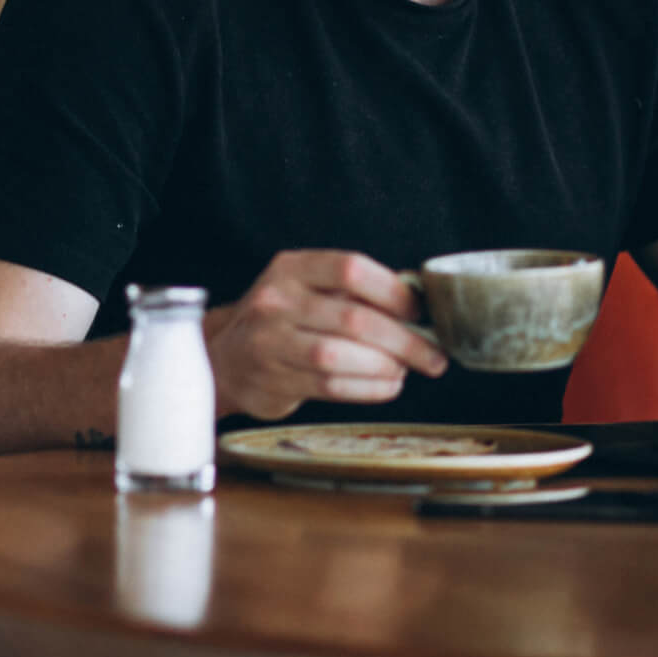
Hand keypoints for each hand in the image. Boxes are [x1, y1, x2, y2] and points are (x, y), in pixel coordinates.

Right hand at [205, 250, 449, 420]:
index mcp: (291, 268)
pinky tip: (387, 385)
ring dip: (386, 367)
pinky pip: (332, 386)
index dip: (392, 290)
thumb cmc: (281, 320)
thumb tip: (418, 300)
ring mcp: (270, 341)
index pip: (350, 269)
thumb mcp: (305, 288)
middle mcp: (277, 300)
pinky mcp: (273, 379)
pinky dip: (368, 388)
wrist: (224, 358)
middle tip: (433, 355)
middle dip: (404, 340)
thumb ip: (352, 290)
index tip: (418, 310)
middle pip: (353, 318)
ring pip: (341, 356)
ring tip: (406, 370)